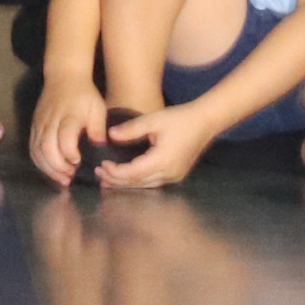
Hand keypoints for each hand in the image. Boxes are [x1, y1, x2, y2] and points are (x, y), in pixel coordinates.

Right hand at [29, 76, 115, 184]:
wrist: (64, 76)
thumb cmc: (84, 95)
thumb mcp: (98, 108)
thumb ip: (98, 129)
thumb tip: (100, 148)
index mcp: (69, 116)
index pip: (64, 138)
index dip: (69, 153)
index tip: (78, 163)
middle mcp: (51, 120)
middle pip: (47, 147)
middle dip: (57, 167)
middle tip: (70, 177)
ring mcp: (40, 123)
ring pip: (37, 150)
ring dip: (48, 168)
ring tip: (62, 179)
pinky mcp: (34, 125)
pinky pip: (32, 147)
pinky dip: (39, 162)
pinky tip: (50, 170)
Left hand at [89, 100, 213, 190]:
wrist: (205, 122)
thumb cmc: (180, 118)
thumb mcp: (154, 120)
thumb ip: (131, 129)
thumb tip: (110, 135)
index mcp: (163, 160)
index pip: (133, 173)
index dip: (116, 172)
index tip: (102, 165)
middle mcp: (169, 173)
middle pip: (138, 182)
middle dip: (116, 180)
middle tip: (99, 174)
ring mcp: (175, 176)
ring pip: (145, 185)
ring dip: (126, 183)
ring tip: (108, 180)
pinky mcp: (177, 174)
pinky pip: (153, 183)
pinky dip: (138, 181)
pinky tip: (128, 178)